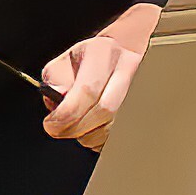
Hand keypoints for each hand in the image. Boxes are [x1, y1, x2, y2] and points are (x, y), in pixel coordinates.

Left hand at [39, 0, 164, 148]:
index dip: (66, 114)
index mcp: (104, 53)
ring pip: (114, 127)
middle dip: (75, 127)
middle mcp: (128, 69)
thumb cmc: (89, 61)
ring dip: (88, 136)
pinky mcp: (144, 109)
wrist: (119, 55)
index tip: (51, 124)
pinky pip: (121, 136)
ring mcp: (141, 89)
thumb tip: (57, 105)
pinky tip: (91, 130)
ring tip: (75, 126)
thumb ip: (55, 81)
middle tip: (58, 129)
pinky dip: (101, 141)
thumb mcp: (64, 62)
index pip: (88, 90)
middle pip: (104, 111)